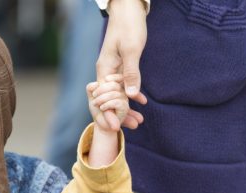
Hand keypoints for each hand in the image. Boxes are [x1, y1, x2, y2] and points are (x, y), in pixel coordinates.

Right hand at [96, 0, 147, 128]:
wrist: (129, 9)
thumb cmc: (129, 26)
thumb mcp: (131, 50)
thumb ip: (131, 72)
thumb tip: (130, 95)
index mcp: (104, 69)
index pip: (103, 99)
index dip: (109, 114)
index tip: (117, 128)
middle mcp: (106, 71)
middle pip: (110, 99)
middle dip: (120, 114)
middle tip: (134, 127)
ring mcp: (113, 69)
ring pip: (118, 93)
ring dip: (128, 107)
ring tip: (139, 121)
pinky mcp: (121, 65)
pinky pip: (125, 84)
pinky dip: (132, 94)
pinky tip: (142, 102)